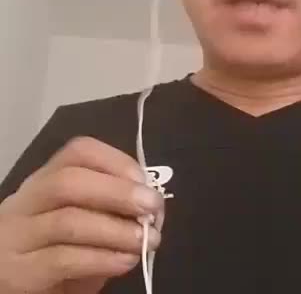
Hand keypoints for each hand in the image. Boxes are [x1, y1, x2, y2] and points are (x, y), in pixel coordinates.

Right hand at [0, 137, 164, 293]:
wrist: (14, 284)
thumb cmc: (59, 245)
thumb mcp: (86, 216)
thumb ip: (112, 204)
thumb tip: (152, 205)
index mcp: (47, 177)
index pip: (79, 152)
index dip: (118, 162)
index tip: (145, 182)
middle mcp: (27, 200)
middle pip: (69, 182)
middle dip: (119, 192)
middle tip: (153, 208)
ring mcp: (18, 236)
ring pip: (68, 222)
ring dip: (117, 230)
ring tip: (146, 240)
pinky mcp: (18, 273)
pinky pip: (63, 260)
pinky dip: (103, 259)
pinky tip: (126, 261)